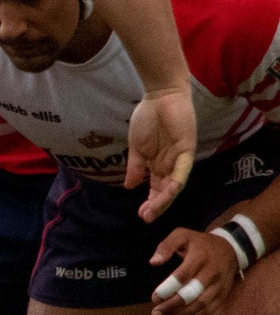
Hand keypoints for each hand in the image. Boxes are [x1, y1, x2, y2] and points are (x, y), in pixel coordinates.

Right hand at [126, 88, 195, 221]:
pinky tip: (169, 190)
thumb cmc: (147, 118)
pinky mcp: (187, 150)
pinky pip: (182, 170)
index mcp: (157, 164)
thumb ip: (135, 167)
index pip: (155, 188)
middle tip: (146, 217)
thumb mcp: (136, 147)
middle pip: (165, 190)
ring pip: (174, 185)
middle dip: (156, 205)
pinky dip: (176, 181)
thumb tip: (128, 186)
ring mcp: (179, 159)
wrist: (160, 97)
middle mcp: (169, 165)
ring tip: (153, 210)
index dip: (149, 202)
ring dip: (165, 198)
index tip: (140, 214)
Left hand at [150, 227, 237, 314]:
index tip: (154, 298)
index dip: (168, 288)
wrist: (231, 249)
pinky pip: (210, 310)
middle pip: (192, 293)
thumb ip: (166, 246)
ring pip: (202, 305)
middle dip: (173, 306)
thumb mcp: (182, 235)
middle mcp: (212, 272)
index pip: (183, 275)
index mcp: (200, 256)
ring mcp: (219, 285)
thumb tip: (153, 262)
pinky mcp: (223, 295)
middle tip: (155, 313)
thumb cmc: (200, 243)